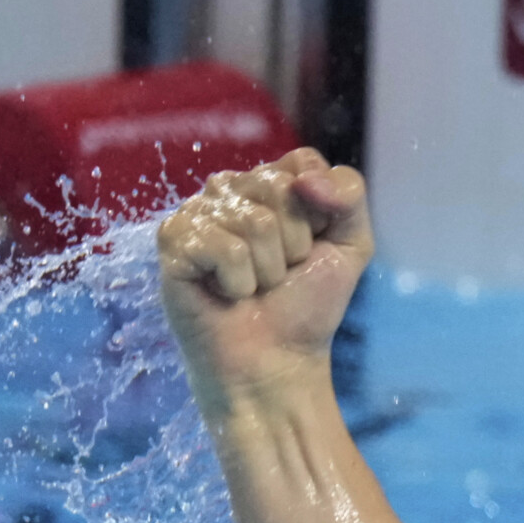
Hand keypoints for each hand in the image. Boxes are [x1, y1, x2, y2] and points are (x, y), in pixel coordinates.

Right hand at [158, 149, 371, 419]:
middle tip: (280, 274)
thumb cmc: (307, 306)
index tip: (312, 247)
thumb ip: (349, 196)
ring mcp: (196, 212)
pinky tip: (227, 294)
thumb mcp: (350, 246)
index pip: (303, 162)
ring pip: (255, 221)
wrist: (277, 360)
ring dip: (268, 269)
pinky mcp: (172, 241)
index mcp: (268, 183)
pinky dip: (239, 282)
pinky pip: (225, 248)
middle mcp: (228, 189)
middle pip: (280, 188)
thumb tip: (306, 177)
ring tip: (254, 287)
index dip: (320, 211)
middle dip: (295, 244)